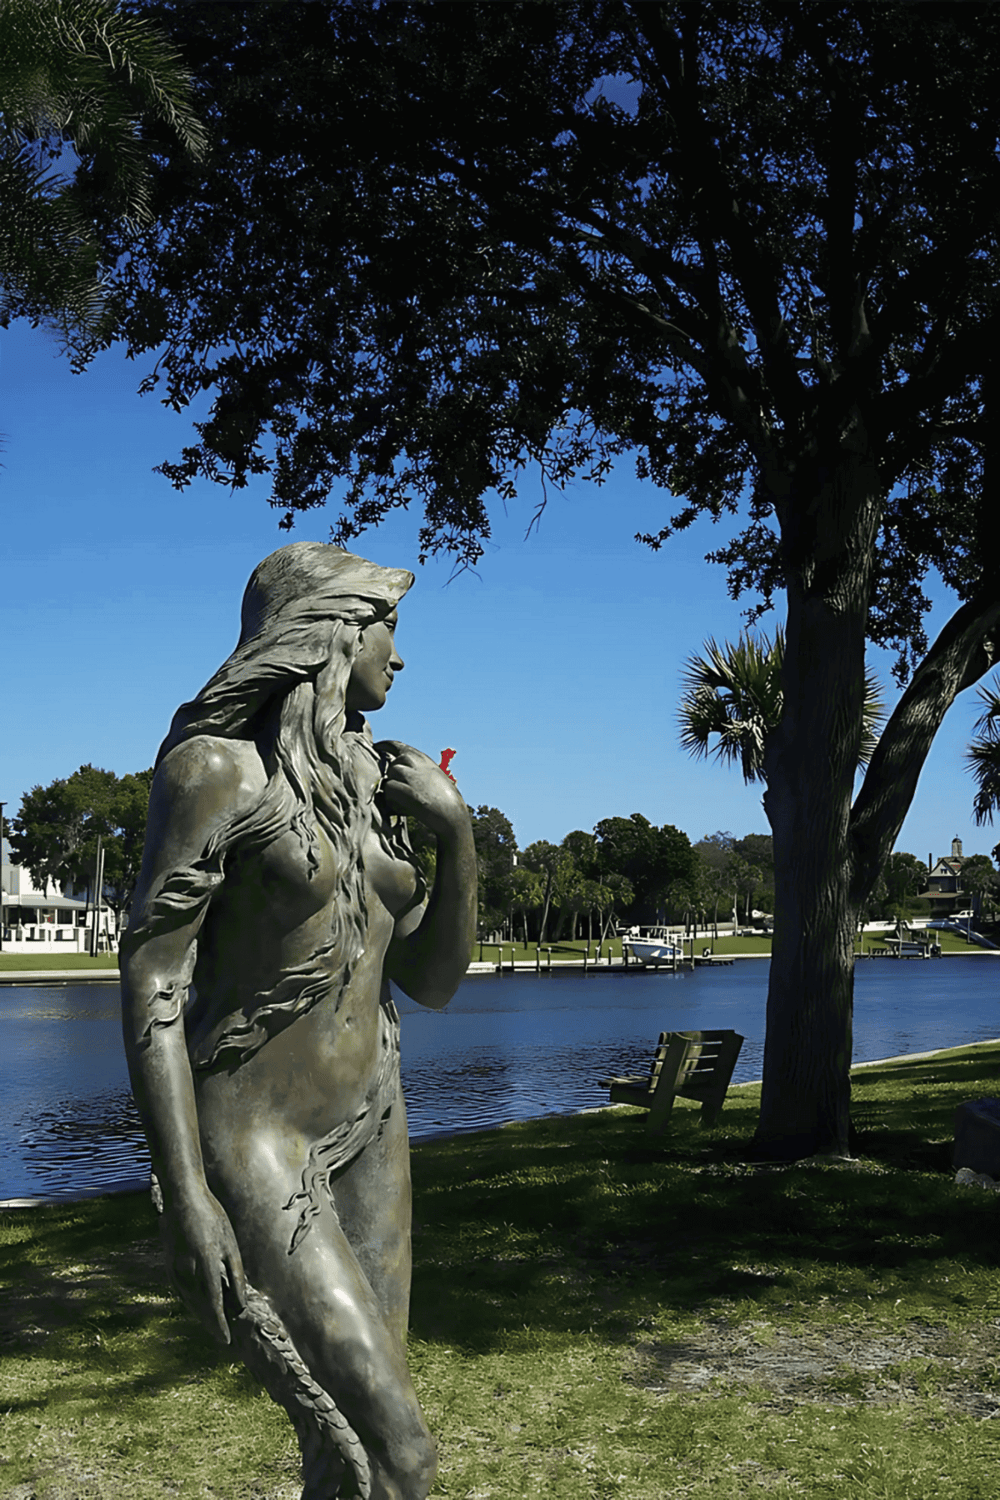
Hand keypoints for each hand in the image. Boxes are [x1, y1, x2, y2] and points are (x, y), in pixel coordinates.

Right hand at [160, 1187, 246, 1344]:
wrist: (183, 1198)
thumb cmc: (212, 1217)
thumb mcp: (231, 1244)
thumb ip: (235, 1274)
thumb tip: (240, 1302)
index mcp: (207, 1264)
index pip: (213, 1304)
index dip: (219, 1325)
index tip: (226, 1341)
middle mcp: (188, 1270)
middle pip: (200, 1307)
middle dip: (211, 1324)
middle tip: (222, 1337)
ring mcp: (176, 1268)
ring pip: (189, 1300)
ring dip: (201, 1314)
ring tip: (213, 1324)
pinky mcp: (169, 1264)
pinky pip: (181, 1290)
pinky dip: (191, 1301)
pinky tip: (199, 1304)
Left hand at [376, 741, 468, 840]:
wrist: (453, 815)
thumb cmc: (446, 801)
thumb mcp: (435, 778)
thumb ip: (419, 772)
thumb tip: (400, 772)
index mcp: (424, 760)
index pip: (399, 746)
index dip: (385, 746)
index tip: (377, 747)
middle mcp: (416, 764)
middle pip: (393, 764)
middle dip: (393, 777)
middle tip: (401, 791)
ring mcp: (411, 776)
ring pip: (389, 777)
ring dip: (394, 791)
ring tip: (407, 803)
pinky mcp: (406, 790)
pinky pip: (388, 791)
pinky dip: (393, 802)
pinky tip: (405, 809)